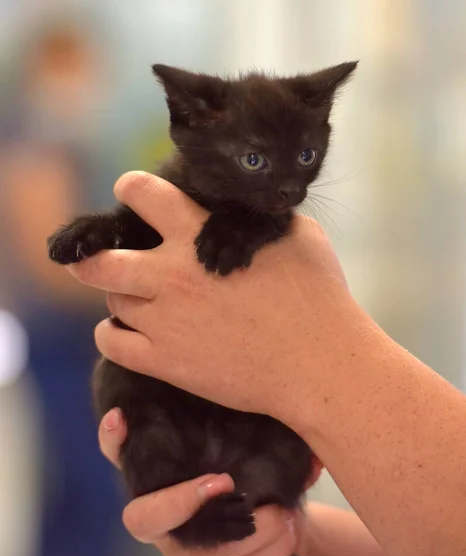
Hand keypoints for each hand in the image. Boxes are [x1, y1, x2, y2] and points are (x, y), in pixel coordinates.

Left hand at [67, 171, 373, 433]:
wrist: (318, 364)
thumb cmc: (317, 298)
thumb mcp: (296, 236)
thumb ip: (254, 218)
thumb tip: (242, 206)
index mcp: (199, 235)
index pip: (141, 193)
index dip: (131, 190)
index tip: (132, 196)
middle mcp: (172, 274)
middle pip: (102, 258)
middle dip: (93, 255)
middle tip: (96, 256)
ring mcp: (164, 320)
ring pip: (112, 300)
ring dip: (120, 296)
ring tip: (135, 299)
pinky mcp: (165, 362)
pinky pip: (111, 344)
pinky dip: (111, 335)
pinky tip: (125, 331)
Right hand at [99, 409, 297, 555]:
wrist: (284, 526)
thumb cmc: (257, 479)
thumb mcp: (258, 451)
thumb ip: (267, 437)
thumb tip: (305, 449)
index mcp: (163, 479)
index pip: (121, 456)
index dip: (112, 441)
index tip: (119, 417)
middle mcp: (165, 520)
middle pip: (143, 519)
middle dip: (180, 503)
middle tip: (225, 481)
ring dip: (249, 536)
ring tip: (283, 517)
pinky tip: (289, 537)